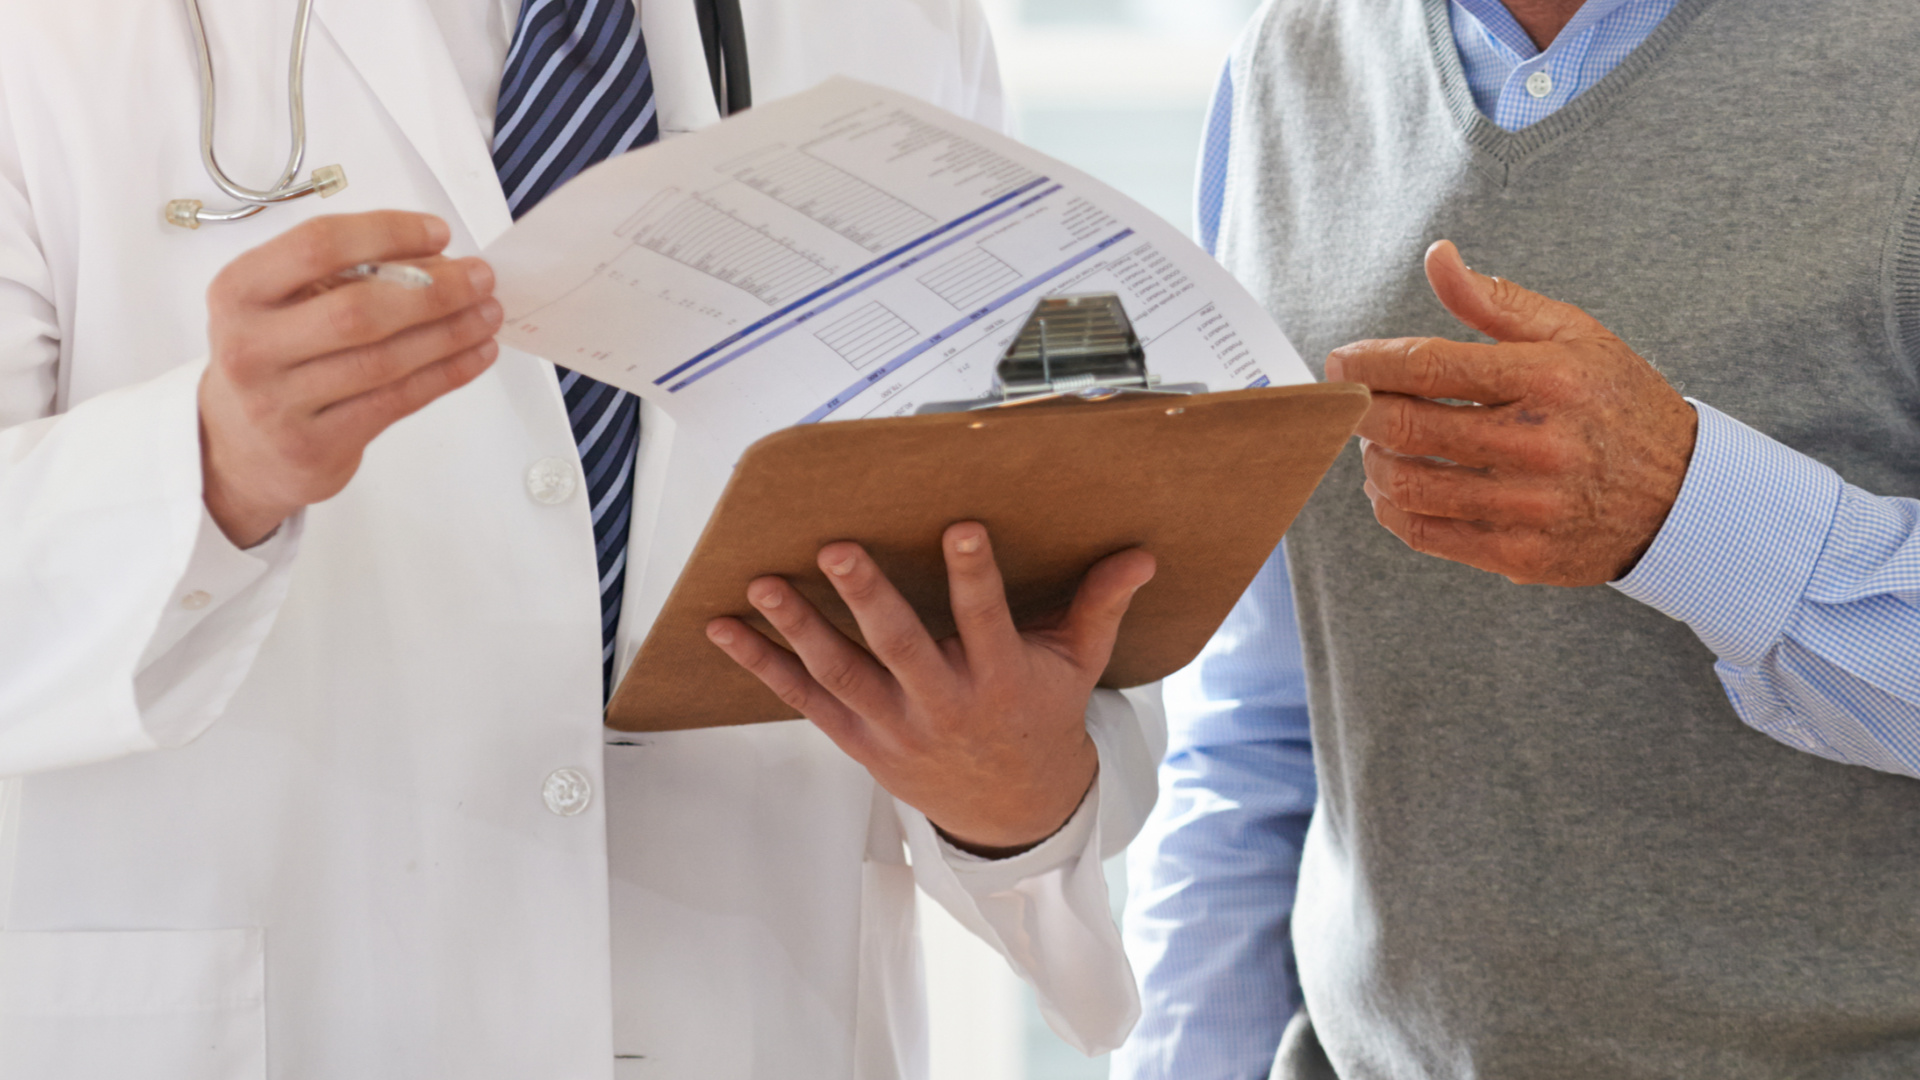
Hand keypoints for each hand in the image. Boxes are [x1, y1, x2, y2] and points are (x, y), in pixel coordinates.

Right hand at [199, 212, 502, 546]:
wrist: (237, 449)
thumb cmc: (273, 360)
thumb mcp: (282, 306)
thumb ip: (345, 278)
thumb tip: (439, 260)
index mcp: (240, 291)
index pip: (317, 245)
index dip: (386, 233)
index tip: (439, 232)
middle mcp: (251, 345)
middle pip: (357, 309)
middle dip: (433, 290)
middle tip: (482, 278)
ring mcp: (279, 402)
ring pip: (383, 360)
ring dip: (449, 333)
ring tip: (489, 314)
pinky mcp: (314, 445)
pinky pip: (395, 401)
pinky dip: (445, 374)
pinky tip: (476, 354)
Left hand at [706, 523, 1155, 855]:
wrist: (1011, 810)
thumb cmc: (1040, 718)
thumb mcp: (1077, 665)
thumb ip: (1098, 606)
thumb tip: (1140, 554)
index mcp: (1000, 680)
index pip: (987, 621)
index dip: (973, 576)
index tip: (960, 528)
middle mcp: (944, 705)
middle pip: (901, 649)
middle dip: (868, 599)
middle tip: (838, 550)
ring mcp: (895, 727)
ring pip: (842, 675)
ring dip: (798, 628)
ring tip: (763, 584)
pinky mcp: (860, 741)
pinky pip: (805, 701)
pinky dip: (763, 666)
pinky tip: (726, 631)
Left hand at [1325, 240, 1697, 585]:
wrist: (1685, 496)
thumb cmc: (1619, 404)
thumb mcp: (1573, 336)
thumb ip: (1496, 301)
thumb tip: (1437, 258)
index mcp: (1547, 379)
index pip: (1428, 366)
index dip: (1368, 363)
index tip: (1342, 362)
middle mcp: (1537, 443)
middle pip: (1404, 426)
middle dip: (1361, 411)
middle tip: (1355, 402)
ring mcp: (1527, 505)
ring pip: (1406, 483)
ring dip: (1374, 461)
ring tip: (1381, 444)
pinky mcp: (1519, 554)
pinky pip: (1425, 533)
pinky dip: (1393, 508)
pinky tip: (1395, 488)